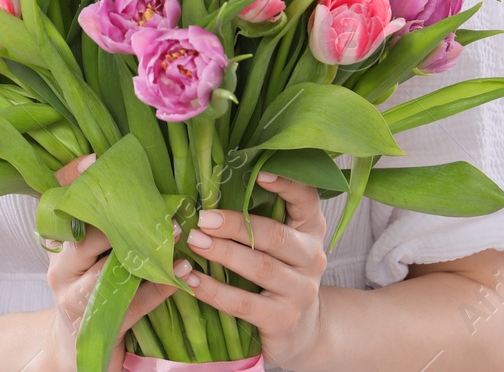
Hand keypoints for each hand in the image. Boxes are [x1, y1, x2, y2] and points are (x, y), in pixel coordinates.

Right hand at [38, 154, 177, 371]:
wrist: (77, 350)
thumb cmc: (91, 290)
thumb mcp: (89, 256)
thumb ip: (103, 225)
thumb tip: (134, 184)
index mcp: (57, 245)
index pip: (55, 205)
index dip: (70, 180)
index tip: (94, 159)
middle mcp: (61, 269)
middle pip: (86, 237)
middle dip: (124, 220)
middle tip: (163, 207)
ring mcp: (74, 299)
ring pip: (107, 271)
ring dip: (147, 253)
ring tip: (178, 235)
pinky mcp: (96, 325)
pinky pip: (131, 302)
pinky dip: (159, 287)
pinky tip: (181, 274)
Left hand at [173, 171, 329, 369]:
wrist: (301, 331)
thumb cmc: (279, 274)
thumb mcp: (280, 244)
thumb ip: (257, 218)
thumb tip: (209, 188)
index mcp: (311, 229)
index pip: (306, 198)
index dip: (286, 183)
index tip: (258, 172)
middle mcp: (312, 257)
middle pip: (276, 235)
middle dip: (236, 224)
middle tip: (202, 218)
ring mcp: (301, 291)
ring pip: (260, 267)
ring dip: (223, 253)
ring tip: (194, 242)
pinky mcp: (283, 320)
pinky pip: (243, 303)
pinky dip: (214, 291)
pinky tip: (191, 280)